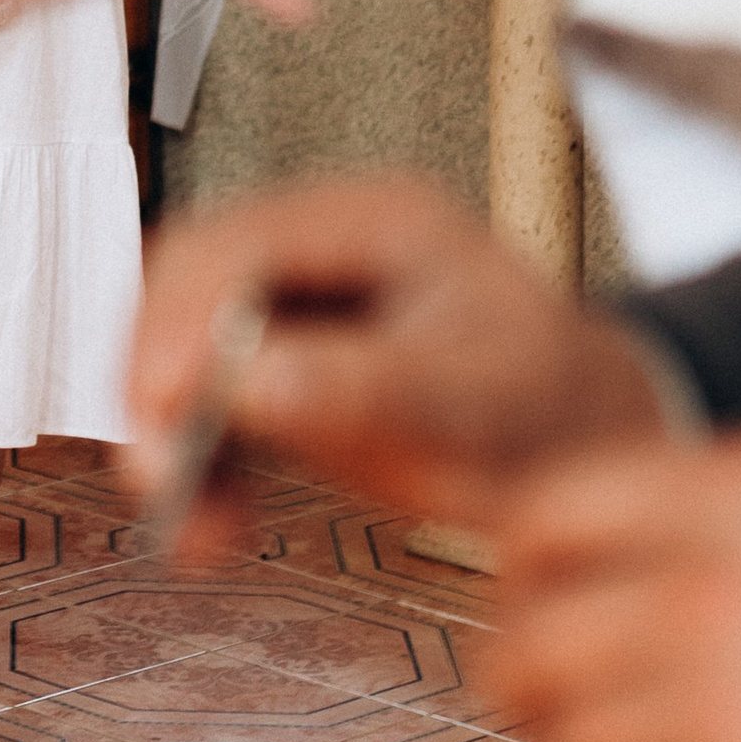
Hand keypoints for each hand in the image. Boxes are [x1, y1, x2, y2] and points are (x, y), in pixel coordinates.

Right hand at [127, 173, 666, 546]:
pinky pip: (211, 403)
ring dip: (170, 432)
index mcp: (374, 217)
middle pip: (194, 286)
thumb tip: (245, 384)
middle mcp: (320, 244)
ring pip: (187, 345)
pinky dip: (199, 462)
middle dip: (159, 378)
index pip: (242, 242)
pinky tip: (210, 524)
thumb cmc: (548, 406)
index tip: (157, 400)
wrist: (587, 445)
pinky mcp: (283, 359)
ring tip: (183, 521)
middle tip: (153, 472)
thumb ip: (364, 386)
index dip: (182, 315)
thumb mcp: (473, 399)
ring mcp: (298, 299)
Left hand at [494, 432, 740, 741]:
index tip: (532, 596)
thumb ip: (733, 506)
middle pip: (531, 638)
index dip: (525, 565)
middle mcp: (703, 597)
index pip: (545, 516)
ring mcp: (715, 716)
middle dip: (534, 670)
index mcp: (730, 499)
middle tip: (558, 693)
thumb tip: (640, 526)